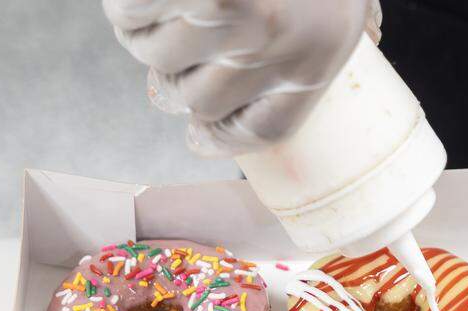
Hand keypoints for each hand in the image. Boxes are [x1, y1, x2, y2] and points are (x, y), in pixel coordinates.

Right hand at [103, 0, 377, 156]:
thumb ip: (340, 29)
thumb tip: (332, 59)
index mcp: (319, 57)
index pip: (261, 130)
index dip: (221, 139)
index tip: (197, 135)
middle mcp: (274, 48)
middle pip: (197, 100)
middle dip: (176, 77)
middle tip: (175, 45)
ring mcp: (226, 16)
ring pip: (157, 59)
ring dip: (148, 36)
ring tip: (164, 3)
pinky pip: (129, 16)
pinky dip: (127, 5)